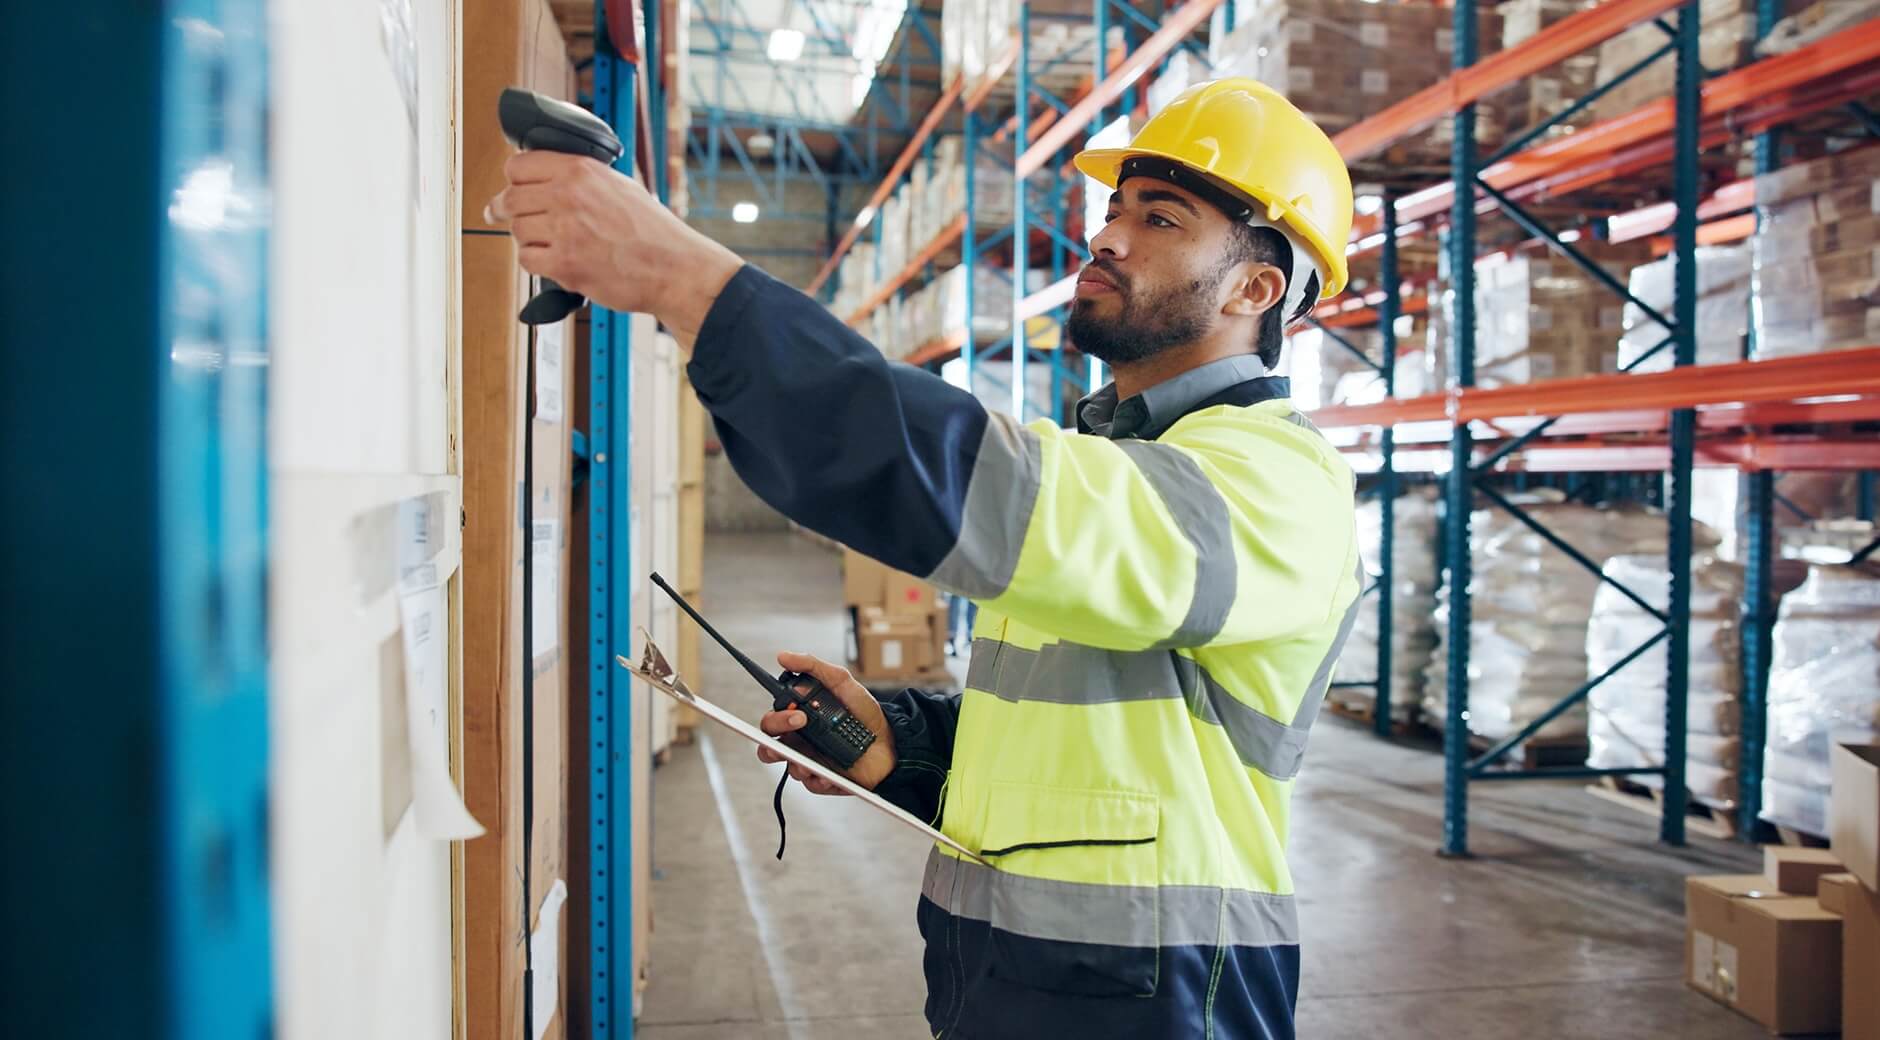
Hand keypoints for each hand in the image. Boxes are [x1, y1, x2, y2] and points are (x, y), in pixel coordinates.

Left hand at [485, 151, 742, 345]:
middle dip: (505, 209)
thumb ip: (582, 179)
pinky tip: (555, 262)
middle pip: (510, 198)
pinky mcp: (564, 264)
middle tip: (499, 215)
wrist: (674, 268)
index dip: (514, 179)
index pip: (519, 165)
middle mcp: (569, 195)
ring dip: (528, 239)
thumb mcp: (620, 186)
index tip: (512, 188)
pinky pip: (527, 260)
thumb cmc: (654, 232)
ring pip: (518, 231)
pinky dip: (536, 263)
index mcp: (580, 170)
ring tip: (549, 244)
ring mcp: (565, 230)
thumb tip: (551, 177)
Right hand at [755, 651, 896, 794]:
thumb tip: (783, 656)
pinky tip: (829, 775)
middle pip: (770, 743)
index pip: (772, 719)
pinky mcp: (823, 779)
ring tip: (812, 759)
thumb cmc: (864, 712)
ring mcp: (811, 760)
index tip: (794, 708)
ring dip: (796, 762)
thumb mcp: (841, 681)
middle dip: (776, 736)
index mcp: (800, 717)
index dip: (775, 717)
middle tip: (801, 723)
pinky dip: (817, 779)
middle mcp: (801, 739)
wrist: (891, 740)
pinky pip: (810, 784)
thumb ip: (813, 667)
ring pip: (788, 766)